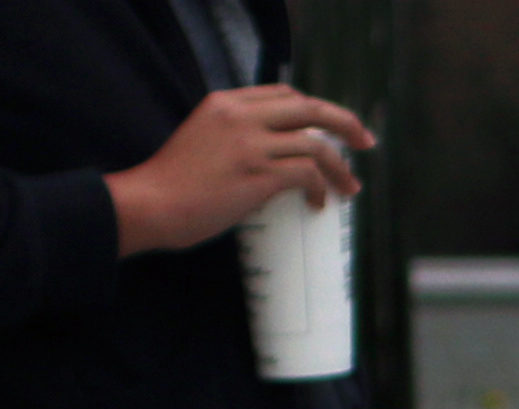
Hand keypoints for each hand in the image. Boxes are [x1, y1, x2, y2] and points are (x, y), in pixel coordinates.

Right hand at [106, 82, 373, 256]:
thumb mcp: (204, 139)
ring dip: (341, 167)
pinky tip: (319, 203)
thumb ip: (236, 136)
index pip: (284, 94)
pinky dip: (322, 188)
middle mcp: (240, 116)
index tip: (334, 127)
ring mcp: (250, 144)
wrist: (152, 203)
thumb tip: (276, 155)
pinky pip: (308, 174)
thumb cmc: (176, 183)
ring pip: (316, 144)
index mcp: (225, 103)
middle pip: (309, 108)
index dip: (315, 109)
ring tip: (350, 188)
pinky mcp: (257, 174)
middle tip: (366, 142)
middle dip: (345, 123)